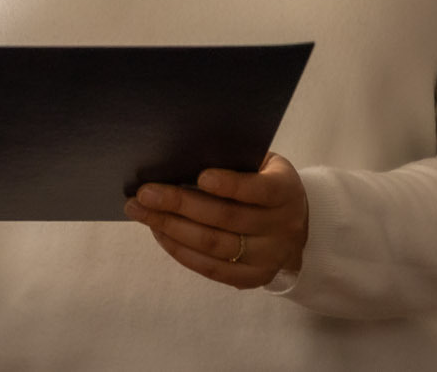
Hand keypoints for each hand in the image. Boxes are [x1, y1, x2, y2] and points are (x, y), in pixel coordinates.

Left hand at [123, 152, 308, 288]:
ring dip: (171, 228)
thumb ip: (236, 162)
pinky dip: (180, 250)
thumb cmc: (265, 183)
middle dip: (180, 205)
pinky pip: (211, 269)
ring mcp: (268, 258)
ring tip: (141, 212)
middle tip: (145, 193)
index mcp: (286, 192)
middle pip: (226, 219)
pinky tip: (159, 232)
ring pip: (213, 246)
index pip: (259, 190)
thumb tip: (185, 157)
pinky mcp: (252, 279)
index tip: (200, 175)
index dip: (230, 184)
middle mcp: (282, 228)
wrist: (296, 225)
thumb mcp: (263, 165)